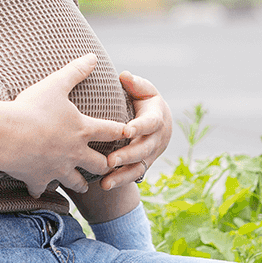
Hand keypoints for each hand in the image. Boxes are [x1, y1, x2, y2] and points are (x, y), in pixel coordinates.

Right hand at [0, 54, 127, 195]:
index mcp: (82, 129)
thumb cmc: (32, 108)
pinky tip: (40, 189)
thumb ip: (75, 71)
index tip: (128, 133)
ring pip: (77, 182)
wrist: (7, 134)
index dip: (121, 131)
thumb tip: (92, 57)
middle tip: (107, 165)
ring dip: (81, 183)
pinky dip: (41, 188)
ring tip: (83, 185)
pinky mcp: (39, 178)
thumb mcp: (55, 84)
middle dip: (105, 165)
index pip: (111, 131)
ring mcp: (58, 168)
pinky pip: (42, 189)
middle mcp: (75, 153)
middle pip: (99, 164)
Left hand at [97, 71, 172, 189]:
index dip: (140, 127)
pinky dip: (120, 181)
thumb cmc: (143, 99)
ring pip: (139, 166)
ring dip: (122, 175)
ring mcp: (150, 154)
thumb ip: (135, 84)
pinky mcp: (142, 164)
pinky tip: (105, 186)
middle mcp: (155, 138)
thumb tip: (125, 76)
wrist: (156, 121)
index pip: (150, 123)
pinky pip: (132, 175)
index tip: (126, 131)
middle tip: (110, 161)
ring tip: (105, 182)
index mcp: (156, 118)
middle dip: (127, 156)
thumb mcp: (143, 89)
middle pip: (144, 149)